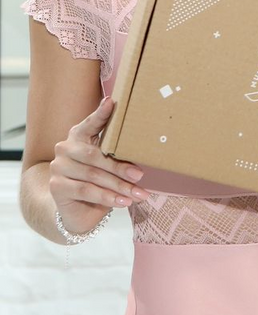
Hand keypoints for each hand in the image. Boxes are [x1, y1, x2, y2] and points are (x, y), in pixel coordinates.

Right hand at [48, 93, 149, 235]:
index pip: (91, 123)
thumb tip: (144, 157)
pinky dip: (107, 197)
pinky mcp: (57, 186)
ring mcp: (58, 167)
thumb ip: (117, 156)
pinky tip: (123, 202)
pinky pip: (86, 191)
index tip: (112, 103)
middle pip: (95, 155)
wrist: (77, 211)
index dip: (101, 114)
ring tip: (138, 194)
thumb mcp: (108, 168)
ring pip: (93, 175)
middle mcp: (65, 148)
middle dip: (120, 167)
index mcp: (79, 136)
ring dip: (118, 186)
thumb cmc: (98, 184)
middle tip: (140, 175)